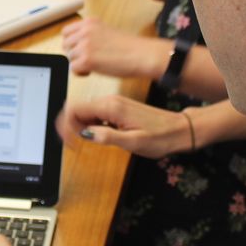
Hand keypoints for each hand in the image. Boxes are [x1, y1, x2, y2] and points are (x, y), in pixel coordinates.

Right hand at [57, 94, 193, 159]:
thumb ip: (107, 137)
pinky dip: (90, 125)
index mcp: (111, 107)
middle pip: (76, 108)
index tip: (70, 142)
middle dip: (70, 126)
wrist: (179, 129)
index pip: (74, 109)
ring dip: (79, 126)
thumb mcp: (133, 142)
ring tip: (87, 142)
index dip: (66, 126)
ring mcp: (113, 103)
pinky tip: (98, 136)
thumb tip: (85, 134)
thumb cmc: (161, 137)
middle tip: (75, 144)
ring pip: (84, 111)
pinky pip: (94, 113)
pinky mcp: (116, 108)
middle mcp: (109, 101)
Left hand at [61, 17, 168, 77]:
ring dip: (78, 64)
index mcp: (90, 22)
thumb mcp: (106, 32)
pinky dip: (81, 73)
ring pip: (69, 57)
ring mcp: (85, 45)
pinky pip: (73, 69)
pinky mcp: (86, 60)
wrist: (142, 55)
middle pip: (65, 45)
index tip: (78, 49)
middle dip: (73, 54)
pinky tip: (92, 71)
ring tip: (92, 66)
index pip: (66, 32)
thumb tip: (78, 45)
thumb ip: (91, 35)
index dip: (71, 43)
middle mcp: (85, 31)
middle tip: (86, 59)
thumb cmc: (130, 47)